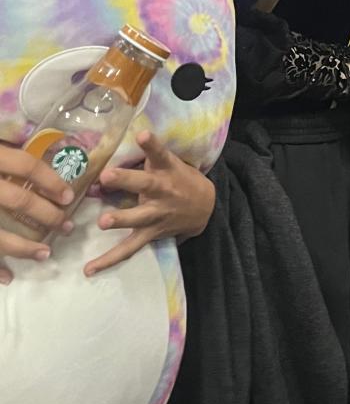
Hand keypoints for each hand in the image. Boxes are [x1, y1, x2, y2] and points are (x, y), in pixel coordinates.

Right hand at [0, 146, 74, 283]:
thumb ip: (1, 142)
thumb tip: (22, 141)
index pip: (25, 165)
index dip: (49, 180)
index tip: (69, 195)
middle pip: (18, 199)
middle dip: (47, 215)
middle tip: (67, 226)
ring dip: (23, 247)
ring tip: (45, 254)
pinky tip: (7, 277)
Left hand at [84, 131, 214, 276]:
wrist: (206, 207)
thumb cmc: (180, 178)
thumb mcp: (169, 164)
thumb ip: (142, 162)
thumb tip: (102, 163)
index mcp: (167, 169)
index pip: (160, 153)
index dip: (151, 145)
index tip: (143, 135)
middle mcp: (163, 191)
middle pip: (145, 185)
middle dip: (125, 180)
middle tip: (106, 176)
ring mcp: (157, 214)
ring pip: (138, 217)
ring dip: (121, 219)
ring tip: (102, 222)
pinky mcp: (151, 233)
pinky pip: (129, 248)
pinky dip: (109, 259)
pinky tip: (89, 269)